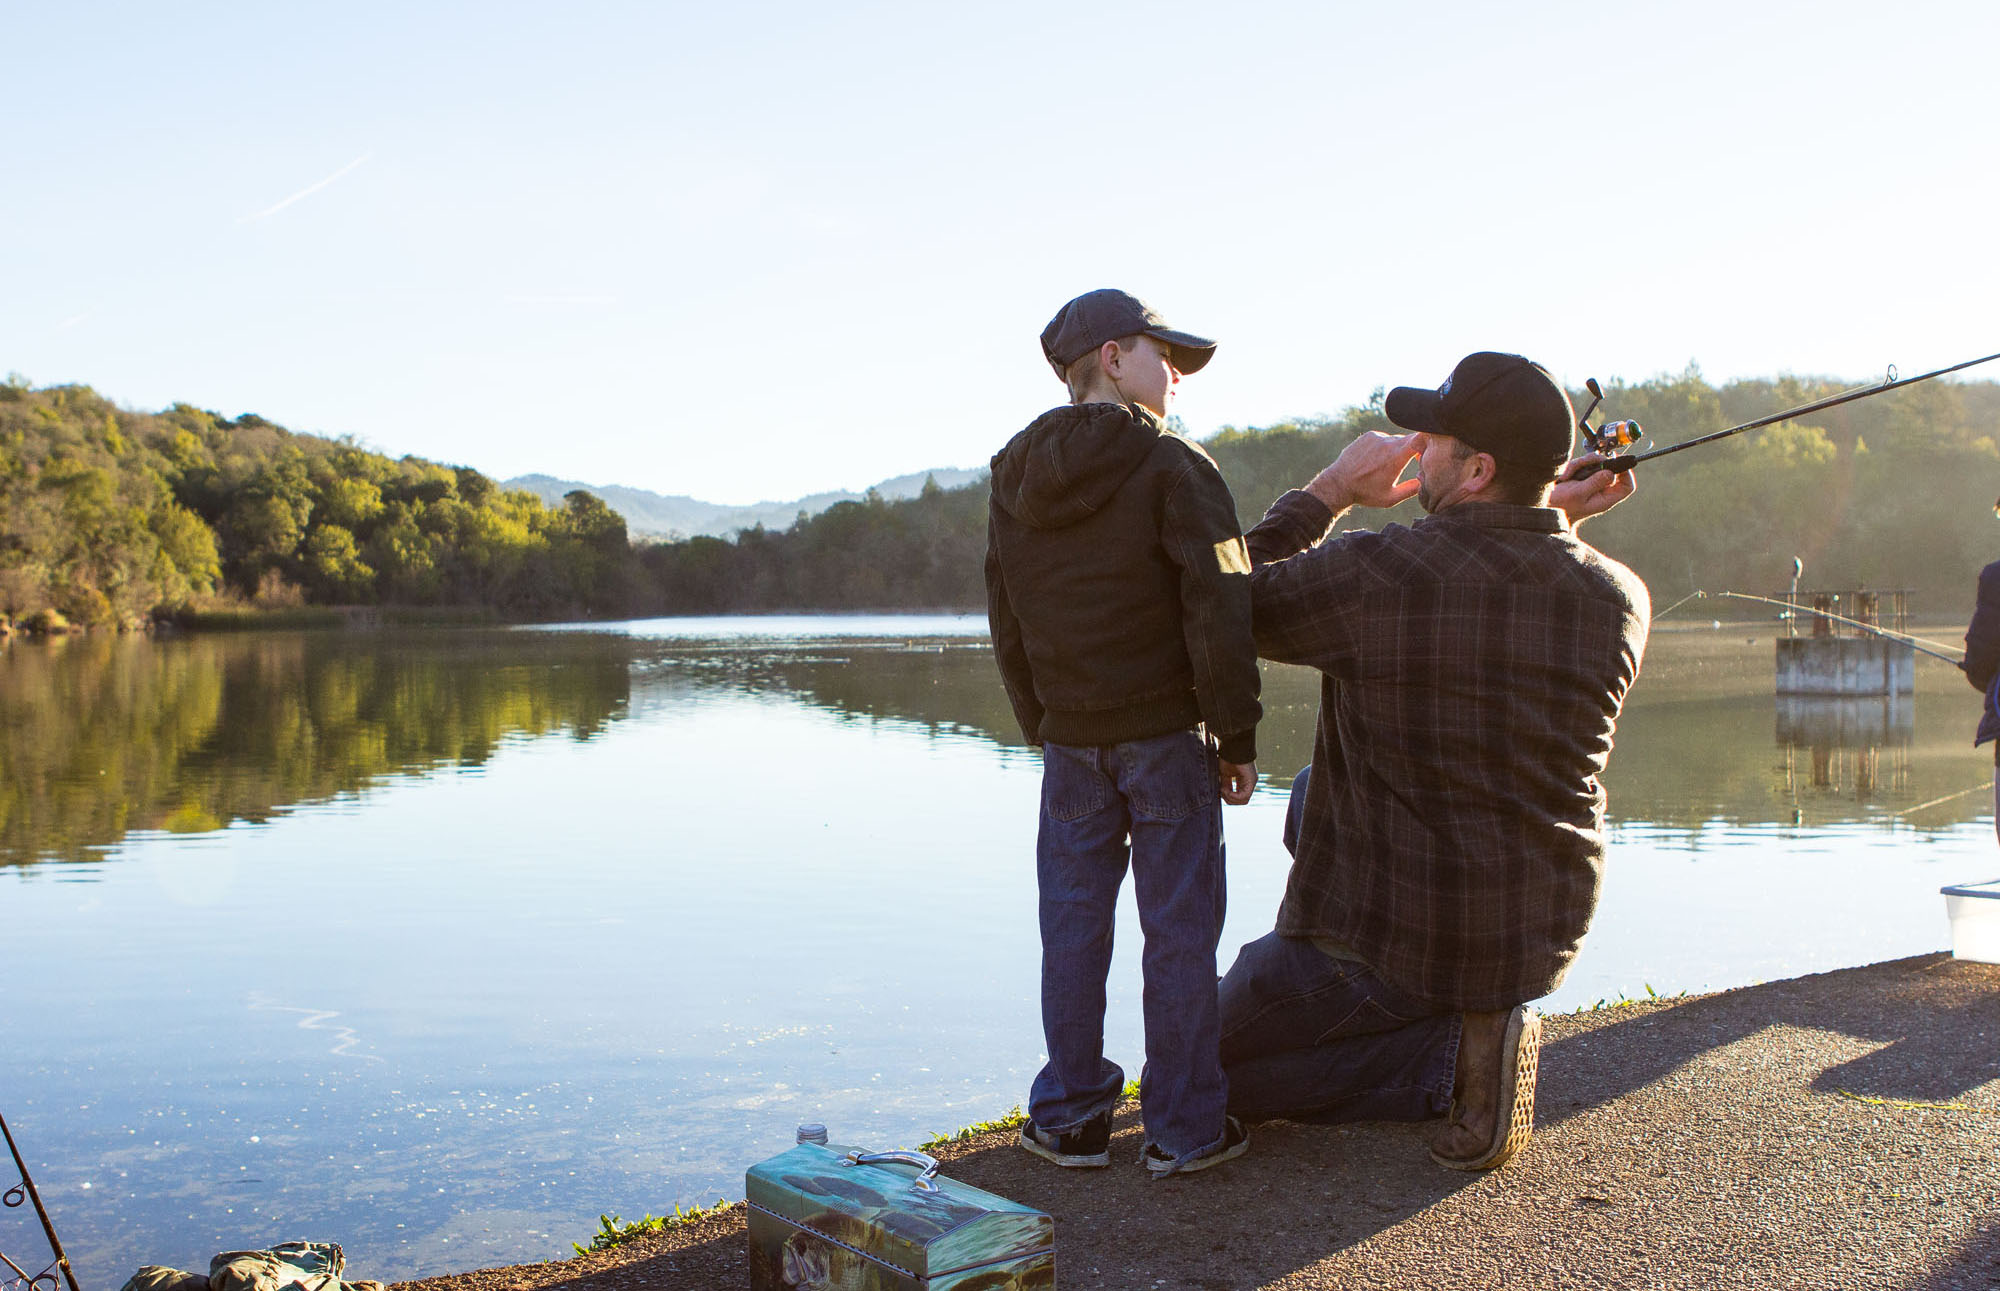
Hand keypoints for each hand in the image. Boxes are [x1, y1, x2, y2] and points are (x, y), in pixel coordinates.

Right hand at [1218, 759, 1256, 804]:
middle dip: (1229, 799)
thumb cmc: (1228, 757)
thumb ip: (1225, 785)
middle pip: (1241, 801)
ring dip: (1230, 798)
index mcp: (1244, 782)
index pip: (1238, 797)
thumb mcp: (1224, 774)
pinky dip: (1233, 796)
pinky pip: (1243, 796)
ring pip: (1243, 801)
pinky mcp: (1251, 781)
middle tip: (1221, 791)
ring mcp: (1252, 782)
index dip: (1228, 797)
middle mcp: (1249, 783)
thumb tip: (1222, 795)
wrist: (1232, 747)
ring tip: (1222, 790)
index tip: (1220, 790)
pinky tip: (1225, 789)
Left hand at [1304, 432, 1420, 512]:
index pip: (1420, 438)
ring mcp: (1377, 437)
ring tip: (1386, 465)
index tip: (1426, 454)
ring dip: (1397, 449)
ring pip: (1396, 439)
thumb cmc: (1365, 493)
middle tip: (1412, 461)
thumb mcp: (1390, 498)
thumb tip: (1424, 481)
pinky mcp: (1368, 435)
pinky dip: (1385, 446)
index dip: (1428, 443)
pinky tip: (1376, 459)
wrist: (1339, 484)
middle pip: (1410, 439)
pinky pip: (1383, 438)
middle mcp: (1387, 443)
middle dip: (1414, 448)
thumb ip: (1411, 490)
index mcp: (1396, 457)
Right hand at [1550, 453, 1635, 522]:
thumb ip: (1595, 482)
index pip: (1626, 487)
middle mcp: (1600, 491)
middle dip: (1597, 462)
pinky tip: (1565, 476)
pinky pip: (1582, 465)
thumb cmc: (1561, 507)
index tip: (1617, 462)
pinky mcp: (1581, 478)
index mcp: (1605, 499)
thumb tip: (1610, 472)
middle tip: (1586, 462)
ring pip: (1595, 464)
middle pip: (1609, 469)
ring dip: (1581, 464)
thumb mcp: (1578, 493)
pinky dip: (1573, 467)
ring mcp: (1591, 483)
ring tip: (1569, 473)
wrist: (1545, 507)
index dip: (1626, 474)